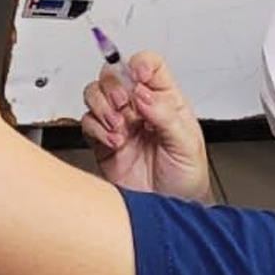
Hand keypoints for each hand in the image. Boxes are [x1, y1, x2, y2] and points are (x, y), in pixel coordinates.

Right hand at [80, 51, 210, 202]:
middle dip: (114, 86)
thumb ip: (165, 115)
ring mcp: (119, 123)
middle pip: (114, 74)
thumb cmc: (186, 177)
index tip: (138, 77)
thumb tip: (144, 94)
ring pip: (95, 94)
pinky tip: (113, 142)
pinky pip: (87, 122)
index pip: (149, 65)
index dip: (140, 64)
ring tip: (118, 127)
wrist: (169, 210)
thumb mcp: (187, 144)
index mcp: (165, 100)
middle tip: (123, 105)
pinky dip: (96, 129)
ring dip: (102, 107)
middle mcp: (140, 108)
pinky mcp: (102, 140)